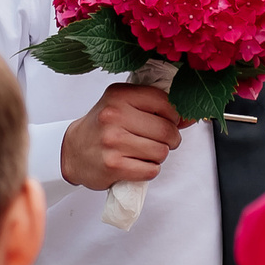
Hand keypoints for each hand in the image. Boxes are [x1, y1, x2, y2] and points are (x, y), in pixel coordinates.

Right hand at [60, 83, 183, 190]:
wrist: (72, 151)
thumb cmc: (103, 127)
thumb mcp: (123, 105)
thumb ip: (155, 106)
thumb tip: (191, 116)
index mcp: (119, 95)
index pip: (165, 102)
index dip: (174, 116)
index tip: (168, 121)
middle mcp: (114, 115)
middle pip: (167, 130)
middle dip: (170, 139)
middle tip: (158, 141)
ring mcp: (113, 141)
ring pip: (161, 152)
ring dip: (158, 156)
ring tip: (143, 153)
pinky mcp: (113, 165)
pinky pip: (151, 170)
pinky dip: (149, 170)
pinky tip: (135, 164)